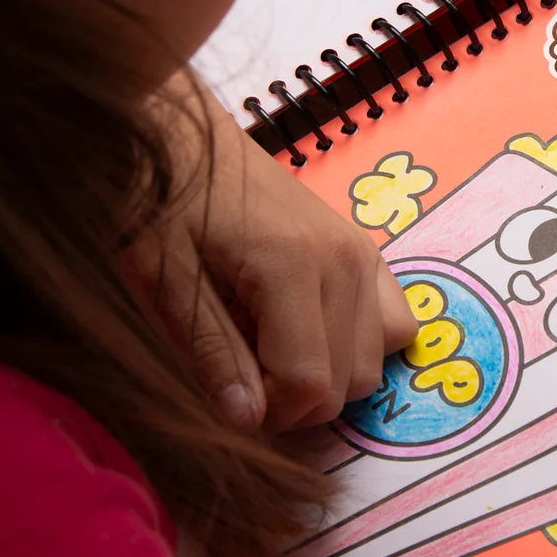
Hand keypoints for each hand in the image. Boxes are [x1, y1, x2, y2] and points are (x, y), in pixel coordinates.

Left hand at [129, 74, 416, 432]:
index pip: (308, 384)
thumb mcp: (164, 282)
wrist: (183, 135)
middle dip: (297, 401)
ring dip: (328, 376)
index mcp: (291, 267)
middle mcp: (345, 260)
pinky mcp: (367, 249)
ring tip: (272, 352)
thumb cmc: (160, 204)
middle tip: (243, 377)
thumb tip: (249, 421)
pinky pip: (396, 324)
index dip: (268, 415)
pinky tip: (312, 334)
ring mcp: (364, 252)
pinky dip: (360, 345)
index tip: (227, 400)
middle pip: (348, 382)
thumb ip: (211, 353)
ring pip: (376, 361)